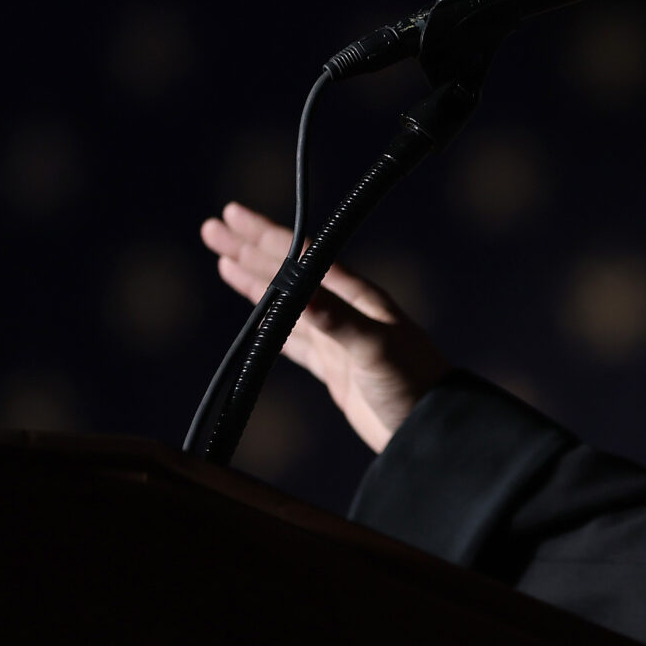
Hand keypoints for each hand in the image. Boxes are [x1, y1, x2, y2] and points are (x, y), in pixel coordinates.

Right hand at [198, 202, 450, 452]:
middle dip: (250, 251)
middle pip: (288, 273)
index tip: (233, 216)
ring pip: (285, 304)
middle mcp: (347, 311)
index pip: (304, 256)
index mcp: (357, 297)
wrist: (433, 429)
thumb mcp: (375, 347)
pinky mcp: (335, 368)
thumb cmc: (415, 383)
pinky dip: (270, 328)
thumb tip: (298, 293)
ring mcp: (339, 338)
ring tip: (222, 261)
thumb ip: (337, 321)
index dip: (267, 236)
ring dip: (254, 283)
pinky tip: (255, 318)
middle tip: (213, 230)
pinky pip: (293, 340)